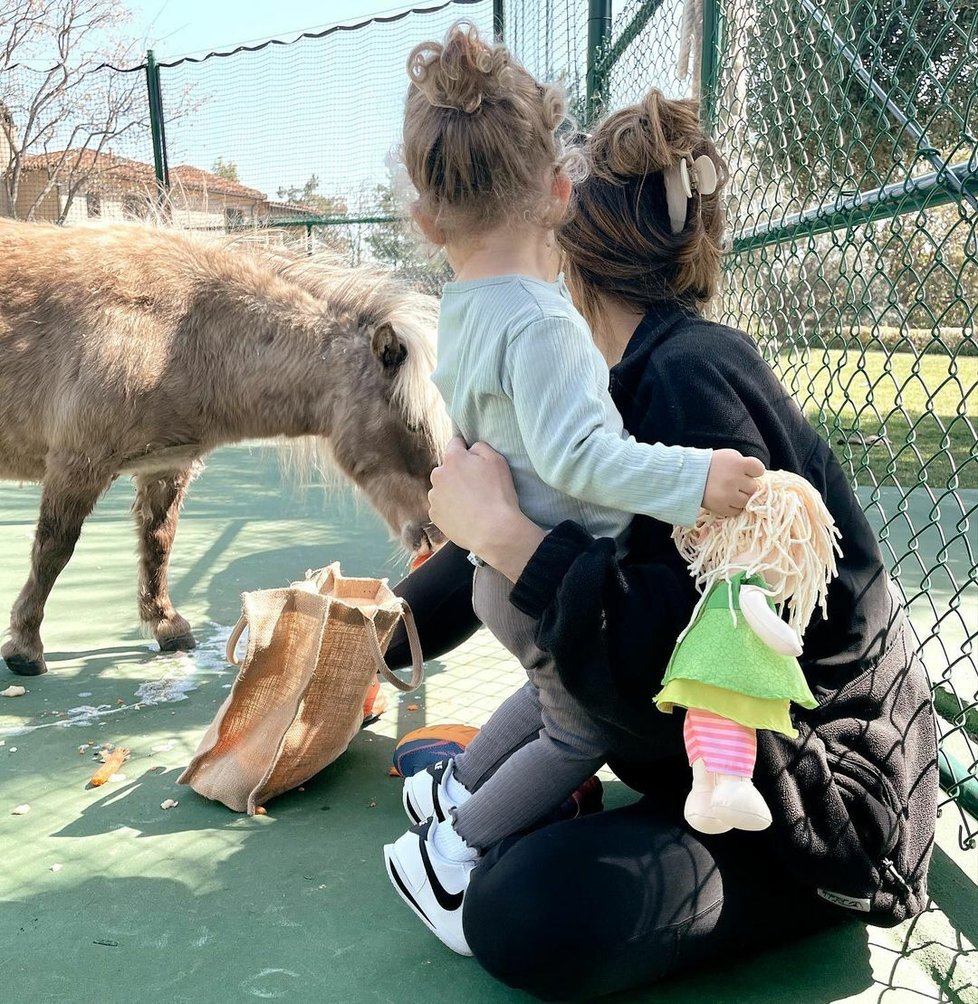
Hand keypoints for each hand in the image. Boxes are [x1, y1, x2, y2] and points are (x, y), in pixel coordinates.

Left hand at [428, 437, 544, 581]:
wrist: (493, 531)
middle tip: (477, 486)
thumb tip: (470, 448)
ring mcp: (434, 496)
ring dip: (453, 491)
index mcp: (453, 458)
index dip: (466, 449)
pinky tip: (465, 515)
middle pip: (447, 468)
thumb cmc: (498, 494)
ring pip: (443, 488)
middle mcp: (438, 475)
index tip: (474, 460)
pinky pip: (441, 506)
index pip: (456, 443)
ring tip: (472, 503)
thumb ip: (480, 447)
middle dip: (458, 473)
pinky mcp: (435, 515)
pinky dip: (450, 508)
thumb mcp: (497, 461)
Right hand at [702, 449, 763, 516]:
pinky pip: (736, 511)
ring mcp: (728, 494)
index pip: (759, 470)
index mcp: (738, 463)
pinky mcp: (722, 507)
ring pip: (747, 501)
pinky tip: (725, 499)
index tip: (746, 472)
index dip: (753, 472)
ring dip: (740, 497)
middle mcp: (734, 479)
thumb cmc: (710, 464)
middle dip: (745, 485)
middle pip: (753, 487)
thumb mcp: (728, 456)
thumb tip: (758, 477)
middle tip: (734, 483)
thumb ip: (743, 463)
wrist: (687, 476)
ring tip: (729, 492)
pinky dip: (733, 506)